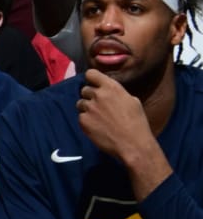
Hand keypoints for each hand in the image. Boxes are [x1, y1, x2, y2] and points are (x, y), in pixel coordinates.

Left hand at [77, 67, 168, 187]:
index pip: (91, 74)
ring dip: (87, 108)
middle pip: (85, 89)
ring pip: (80, 103)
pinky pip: (80, 117)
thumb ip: (118, 93)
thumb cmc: (137, 123)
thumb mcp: (132, 101)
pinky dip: (86, 121)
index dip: (92, 79)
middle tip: (99, 106)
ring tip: (98, 118)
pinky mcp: (83, 121)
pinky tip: (97, 127)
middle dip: (90, 96)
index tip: (94, 85)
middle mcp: (98, 95)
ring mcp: (89, 108)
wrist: (133, 144)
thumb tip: (110, 92)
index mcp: (111, 87)